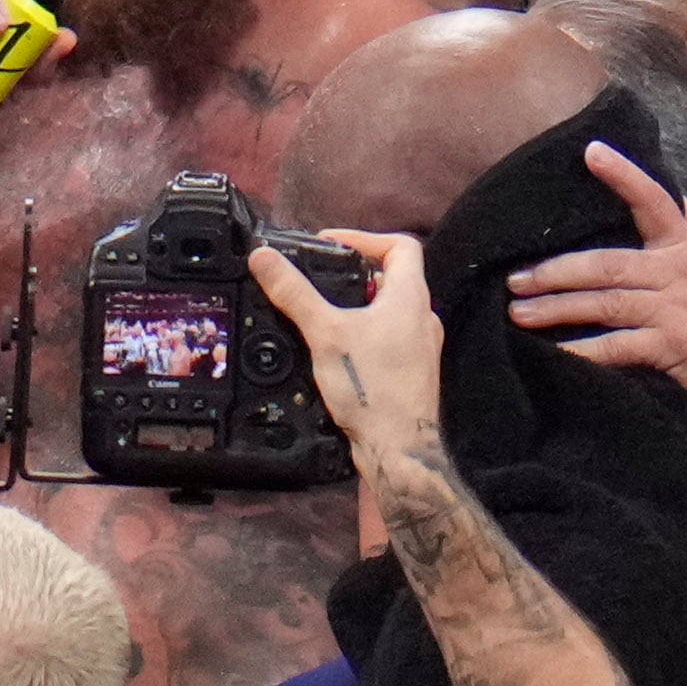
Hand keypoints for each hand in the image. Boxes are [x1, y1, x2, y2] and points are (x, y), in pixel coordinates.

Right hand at [247, 229, 435, 456]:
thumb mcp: (324, 333)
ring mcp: (419, 347)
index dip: (365, 238)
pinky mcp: (409, 371)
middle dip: (354, 273)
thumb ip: (294, 293)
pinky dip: (363, 334)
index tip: (332, 245)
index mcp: (410, 298)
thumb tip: (266, 259)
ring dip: (358, 305)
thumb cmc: (374, 391)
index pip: (401, 245)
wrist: (398, 448)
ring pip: (389, 310)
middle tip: (321, 277)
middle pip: (393, 277)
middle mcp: (421, 319)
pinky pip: (387, 339)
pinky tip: (337, 350)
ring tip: (324, 313)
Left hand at [504, 142, 686, 422]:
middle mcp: (680, 272)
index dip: (624, 175)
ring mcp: (676, 309)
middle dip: (556, 271)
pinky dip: (583, 351)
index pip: (656, 201)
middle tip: (515, 279)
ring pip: (604, 303)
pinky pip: (617, 346)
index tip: (590, 152)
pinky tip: (555, 353)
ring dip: (557, 308)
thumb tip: (676, 199)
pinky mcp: (674, 346)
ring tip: (519, 313)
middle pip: (606, 263)